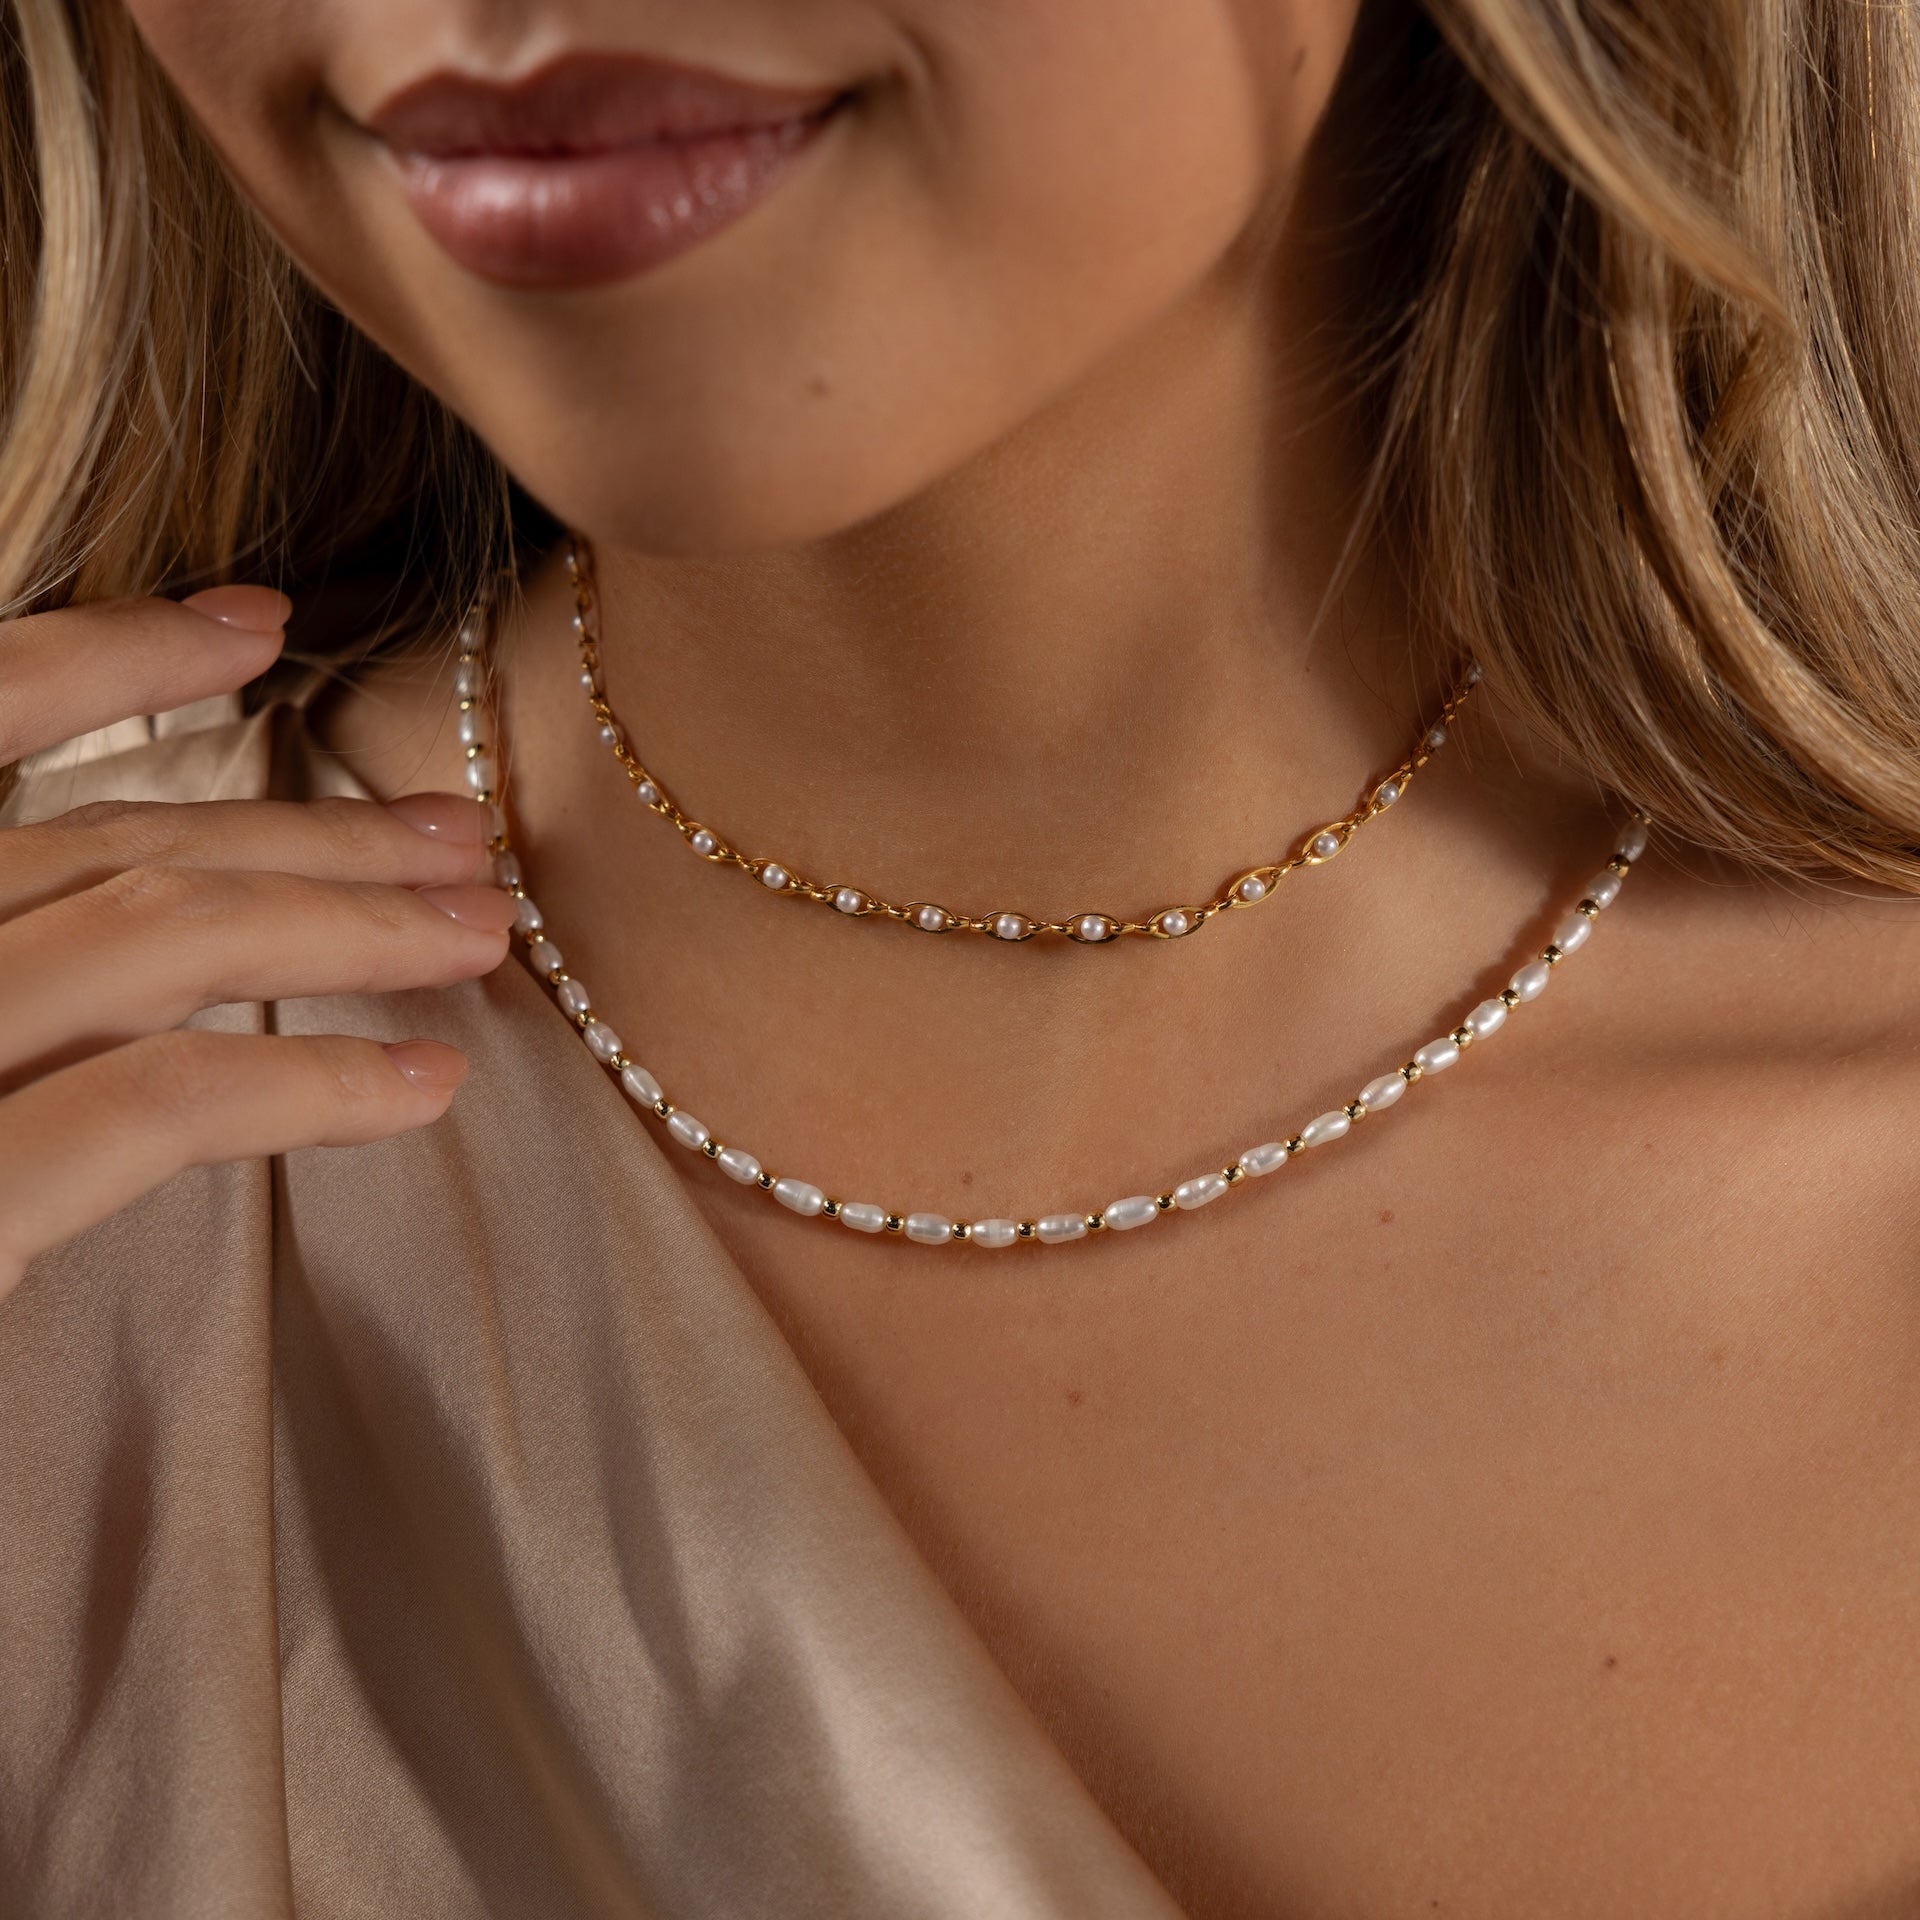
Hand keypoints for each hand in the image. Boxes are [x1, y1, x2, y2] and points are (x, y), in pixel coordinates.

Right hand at [0, 587, 514, 1299]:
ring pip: (144, 935)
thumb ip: (11, 985)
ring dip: (343, 920)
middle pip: (94, 844)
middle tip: (458, 831)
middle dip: (299, 824)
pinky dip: (305, 1083)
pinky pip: (147, 1104)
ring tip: (482, 931)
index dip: (107, 660)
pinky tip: (421, 1088)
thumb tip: (118, 937)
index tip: (258, 625)